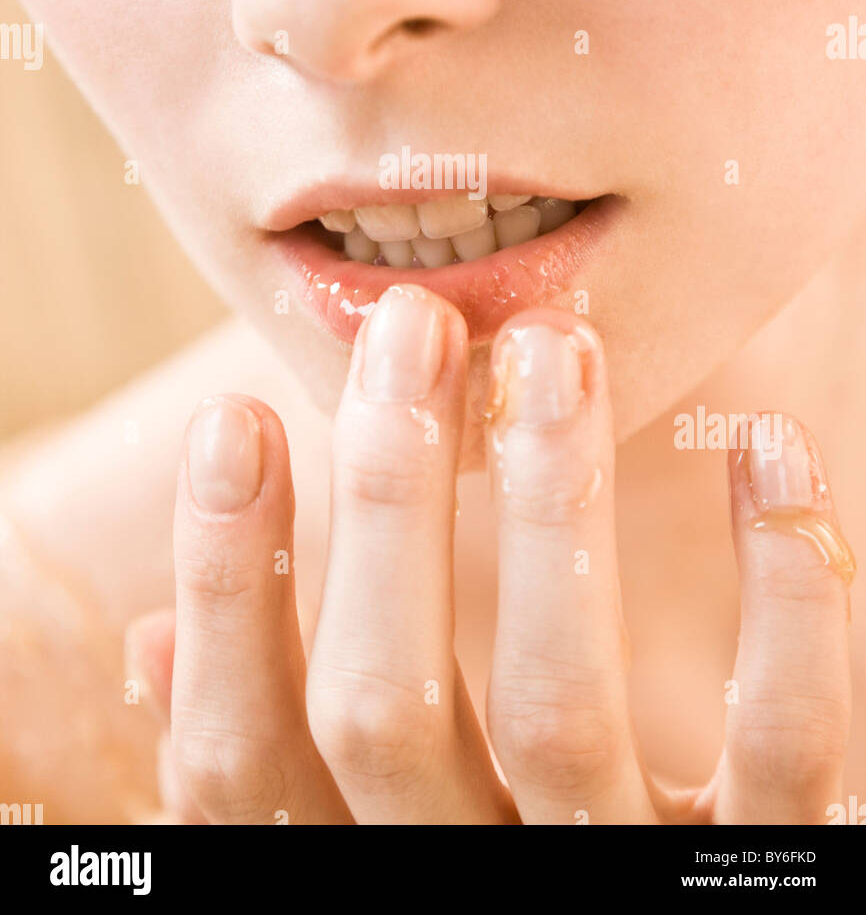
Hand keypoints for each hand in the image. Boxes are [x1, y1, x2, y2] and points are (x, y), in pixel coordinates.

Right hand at [125, 285, 852, 823]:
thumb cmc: (463, 880)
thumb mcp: (339, 842)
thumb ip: (260, 759)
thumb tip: (149, 641)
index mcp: (349, 870)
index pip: (243, 754)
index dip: (225, 585)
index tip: (236, 416)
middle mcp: (459, 884)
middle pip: (387, 707)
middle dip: (389, 499)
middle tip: (414, 326)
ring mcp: (605, 883)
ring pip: (562, 706)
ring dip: (552, 503)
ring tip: (555, 349)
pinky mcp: (750, 878)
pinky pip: (785, 746)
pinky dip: (787, 595)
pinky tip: (766, 444)